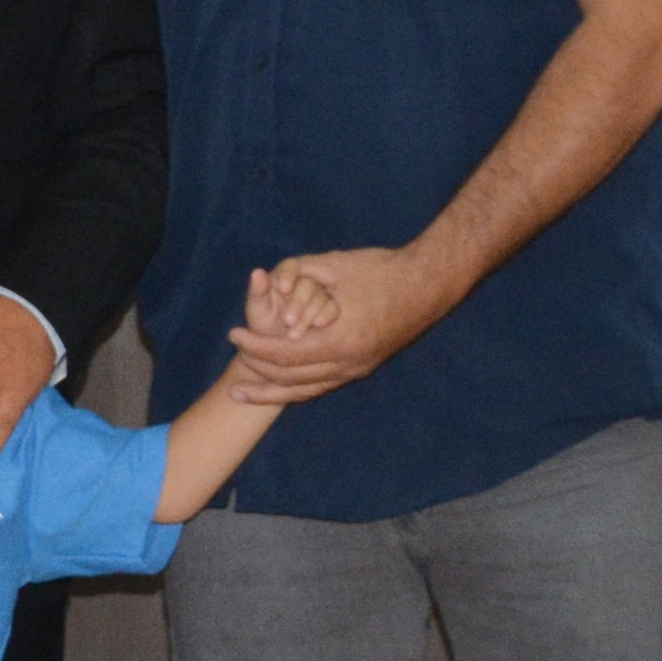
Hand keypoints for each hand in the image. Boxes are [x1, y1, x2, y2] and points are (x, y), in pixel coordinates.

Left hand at [225, 245, 453, 403]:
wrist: (428, 284)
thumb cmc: (382, 270)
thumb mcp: (336, 267)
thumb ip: (300, 276)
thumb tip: (268, 285)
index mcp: (341, 340)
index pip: (285, 354)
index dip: (256, 346)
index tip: (234, 335)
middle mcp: (348, 363)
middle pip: (290, 378)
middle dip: (257, 370)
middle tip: (235, 357)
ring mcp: (356, 369)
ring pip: (304, 391)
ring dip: (270, 392)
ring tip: (242, 393)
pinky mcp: (360, 369)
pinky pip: (320, 387)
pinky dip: (295, 389)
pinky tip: (276, 389)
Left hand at [244, 258, 340, 340]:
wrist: (280, 347)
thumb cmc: (265, 324)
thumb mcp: (258, 310)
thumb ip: (257, 292)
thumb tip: (257, 272)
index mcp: (284, 277)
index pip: (290, 267)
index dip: (288, 275)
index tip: (284, 289)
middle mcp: (303, 282)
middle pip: (307, 284)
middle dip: (298, 302)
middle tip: (288, 320)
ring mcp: (319, 294)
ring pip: (321, 296)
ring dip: (309, 313)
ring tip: (295, 333)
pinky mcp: (330, 308)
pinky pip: (332, 308)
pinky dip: (326, 315)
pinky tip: (318, 324)